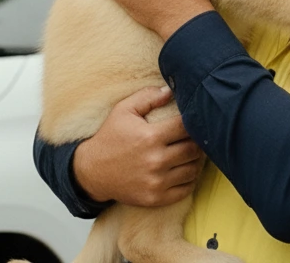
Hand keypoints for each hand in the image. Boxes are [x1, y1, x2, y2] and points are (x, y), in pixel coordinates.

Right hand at [72, 86, 203, 206]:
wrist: (91, 171)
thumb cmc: (110, 138)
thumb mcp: (123, 110)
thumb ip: (148, 97)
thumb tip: (171, 91)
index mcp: (150, 136)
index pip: (186, 126)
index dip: (193, 121)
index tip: (192, 120)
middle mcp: (155, 160)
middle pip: (193, 149)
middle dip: (197, 141)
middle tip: (195, 137)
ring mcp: (156, 182)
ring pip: (193, 169)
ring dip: (196, 160)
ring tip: (191, 152)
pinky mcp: (156, 198)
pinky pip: (186, 189)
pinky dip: (190, 179)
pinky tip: (184, 169)